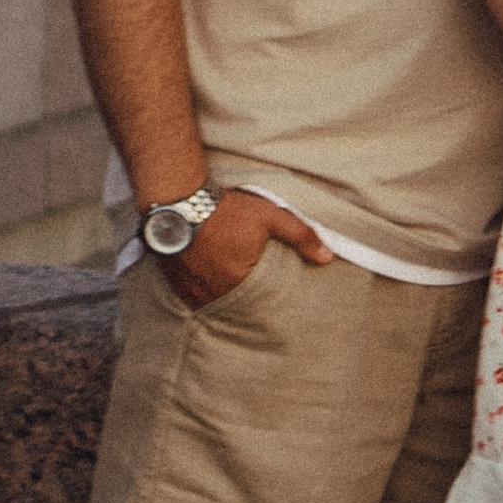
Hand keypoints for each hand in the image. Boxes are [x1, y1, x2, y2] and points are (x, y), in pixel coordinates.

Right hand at [174, 185, 331, 306]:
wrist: (179, 199)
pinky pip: (192, 296)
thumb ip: (300, 236)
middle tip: (246, 281)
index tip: (269, 289)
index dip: (266, 295)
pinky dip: (201, 290)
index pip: (260, 301)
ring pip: (213, 301)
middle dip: (243, 295)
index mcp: (238, 282)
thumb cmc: (226, 209)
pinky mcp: (174, 283)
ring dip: (221, 293)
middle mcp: (213, 292)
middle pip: (235, 303)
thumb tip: (327, 257)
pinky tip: (206, 276)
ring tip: (226, 278)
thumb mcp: (270, 217)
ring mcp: (191, 290)